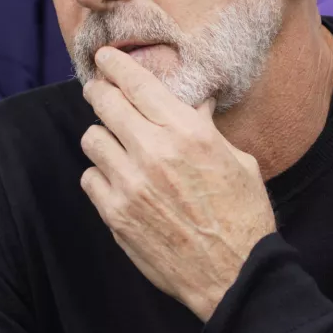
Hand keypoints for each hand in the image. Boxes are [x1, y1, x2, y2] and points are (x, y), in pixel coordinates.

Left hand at [79, 46, 276, 320]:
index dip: (115, 65)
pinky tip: (118, 180)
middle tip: (98, 91)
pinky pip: (90, 177)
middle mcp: (154, 152)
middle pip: (105, 104)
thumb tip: (192, 101)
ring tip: (115, 143)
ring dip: (102, 137)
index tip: (104, 57)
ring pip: (92, 139)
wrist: (235, 275)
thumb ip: (206, 128)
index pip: (137, 84)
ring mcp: (130, 184)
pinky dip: (101, 174)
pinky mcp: (116, 214)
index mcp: (187, 132)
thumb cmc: (243, 216)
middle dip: (99, 92)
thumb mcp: (237, 160)